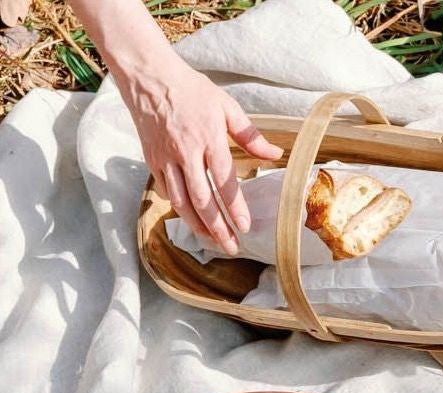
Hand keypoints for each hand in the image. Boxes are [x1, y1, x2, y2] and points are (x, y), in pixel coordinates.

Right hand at [120, 51, 279, 254]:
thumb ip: (250, 135)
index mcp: (208, 139)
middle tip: (231, 247)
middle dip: (217, 227)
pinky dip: (178, 207)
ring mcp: (166, 157)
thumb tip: (275, 154)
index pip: (224, 181)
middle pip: (202, 199)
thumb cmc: (191, 90)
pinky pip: (165, 190)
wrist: (149, 78)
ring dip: (197, 225)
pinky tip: (191, 219)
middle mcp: (185, 152)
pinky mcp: (152, 159)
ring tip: (213, 241)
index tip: (245, 227)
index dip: (234, 207)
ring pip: (180, 200)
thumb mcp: (226, 106)